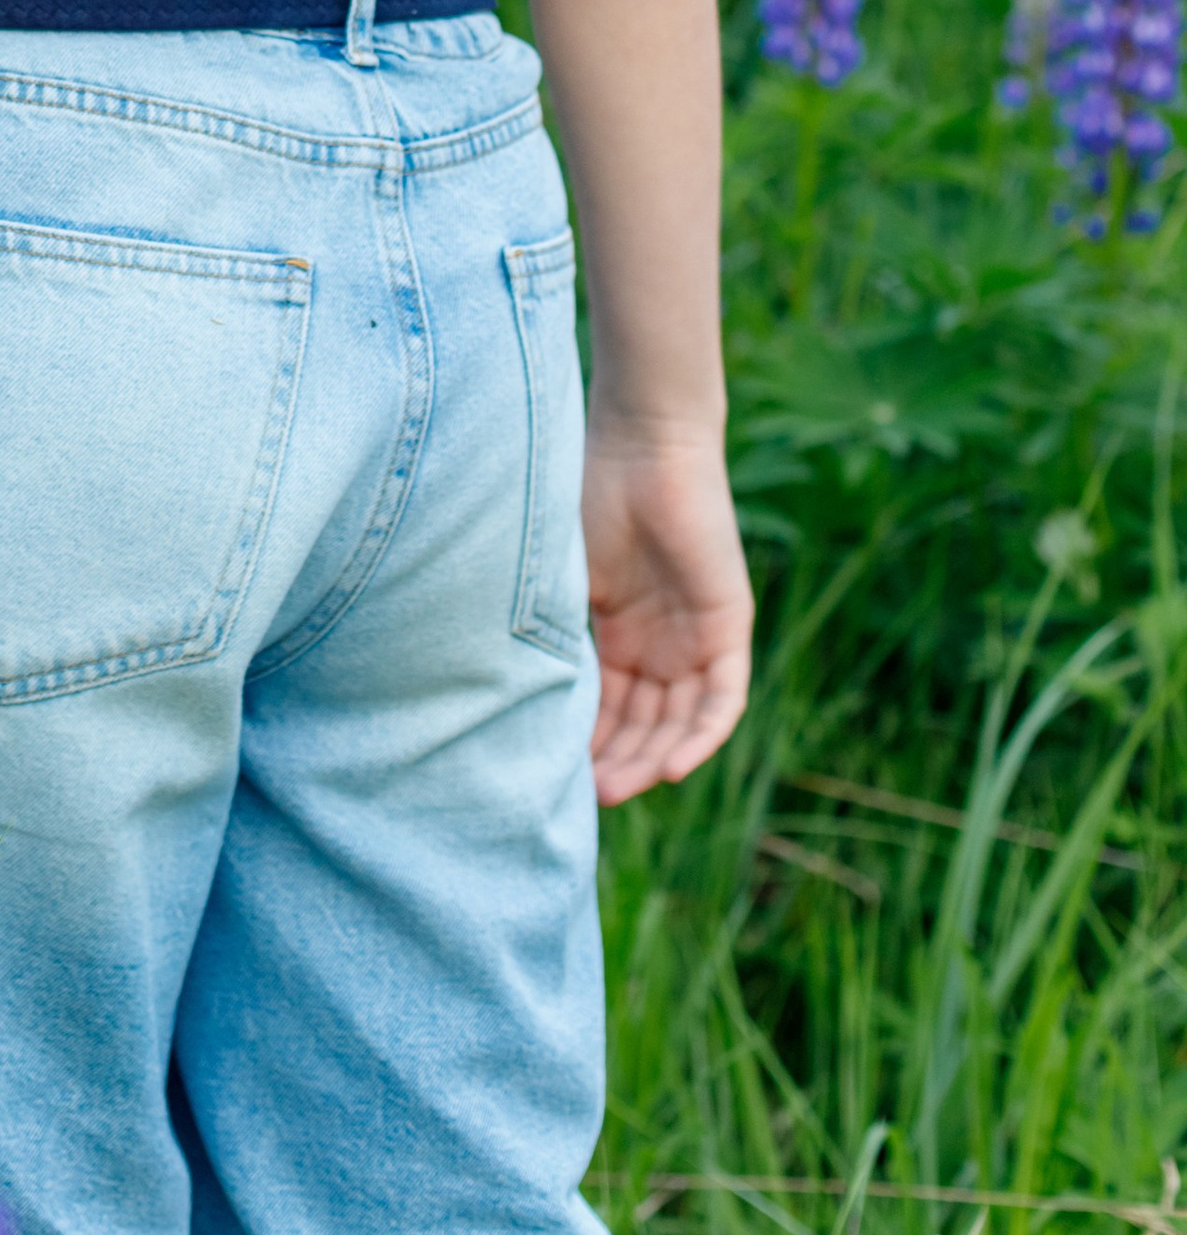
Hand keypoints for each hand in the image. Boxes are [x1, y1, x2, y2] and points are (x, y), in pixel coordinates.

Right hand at [583, 425, 750, 804]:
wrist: (641, 439)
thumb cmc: (587, 490)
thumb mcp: (559, 575)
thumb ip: (549, 628)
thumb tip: (505, 692)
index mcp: (618, 629)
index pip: (606, 704)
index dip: (584, 741)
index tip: (552, 773)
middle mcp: (659, 640)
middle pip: (644, 722)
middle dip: (617, 762)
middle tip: (585, 795)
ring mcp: (695, 635)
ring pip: (681, 720)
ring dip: (653, 758)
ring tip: (618, 788)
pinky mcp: (729, 624)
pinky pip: (722, 698)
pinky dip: (701, 735)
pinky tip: (672, 767)